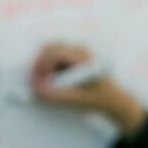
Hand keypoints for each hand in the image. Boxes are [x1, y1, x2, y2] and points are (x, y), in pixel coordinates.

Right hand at [31, 42, 147, 134]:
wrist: (112, 99)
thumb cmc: (99, 98)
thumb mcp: (76, 100)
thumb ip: (55, 95)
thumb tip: (37, 88)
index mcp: (83, 58)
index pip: (55, 53)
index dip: (41, 66)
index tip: (37, 80)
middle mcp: (80, 50)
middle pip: (50, 47)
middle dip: (39, 63)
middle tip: (35, 80)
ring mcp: (76, 52)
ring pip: (50, 50)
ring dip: (42, 64)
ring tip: (42, 81)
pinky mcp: (72, 57)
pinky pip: (54, 56)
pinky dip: (47, 66)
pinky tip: (51, 80)